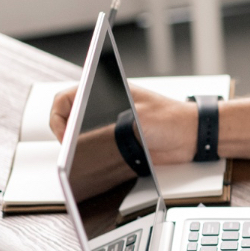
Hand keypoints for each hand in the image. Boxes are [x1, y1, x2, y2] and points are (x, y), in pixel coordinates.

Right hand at [47, 83, 198, 162]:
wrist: (191, 137)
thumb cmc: (172, 119)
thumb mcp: (139, 119)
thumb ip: (115, 123)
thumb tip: (91, 134)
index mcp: (107, 89)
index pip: (66, 98)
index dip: (58, 117)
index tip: (64, 135)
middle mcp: (104, 105)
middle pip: (69, 117)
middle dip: (65, 133)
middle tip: (69, 149)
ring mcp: (109, 122)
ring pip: (79, 133)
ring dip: (76, 145)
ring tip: (79, 157)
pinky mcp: (116, 139)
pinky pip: (93, 147)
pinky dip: (89, 154)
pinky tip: (93, 161)